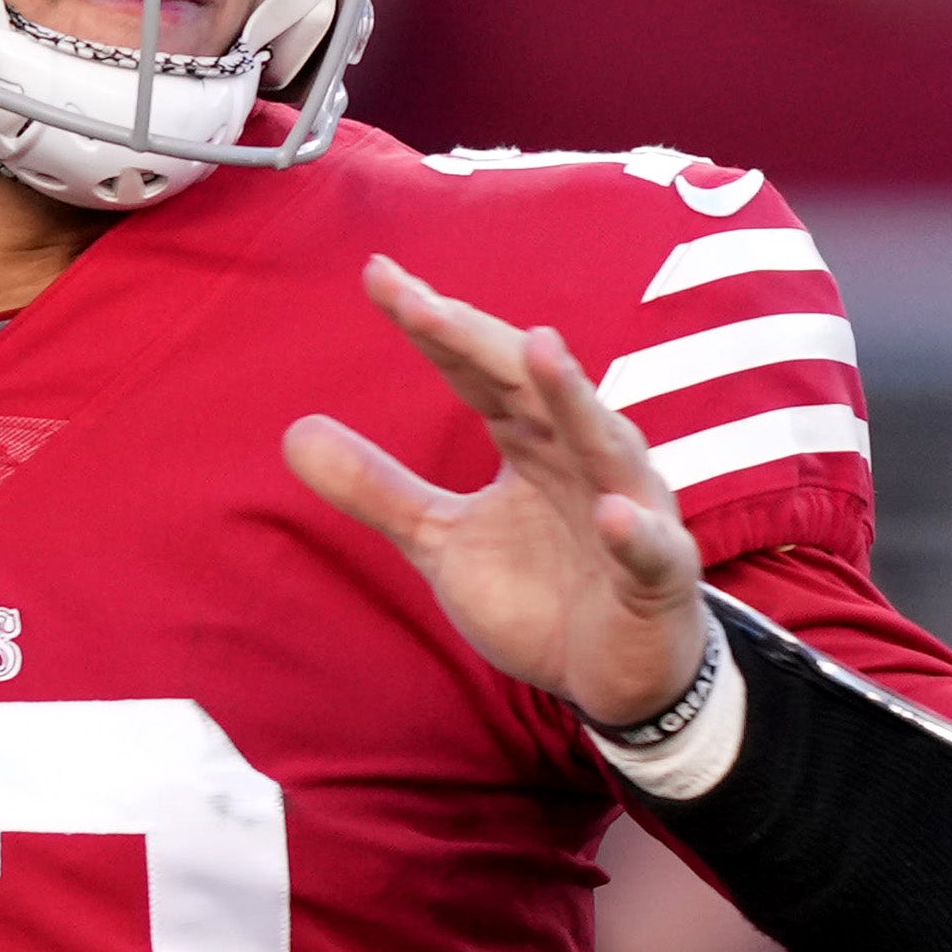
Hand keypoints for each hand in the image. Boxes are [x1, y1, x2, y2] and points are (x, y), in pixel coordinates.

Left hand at [284, 257, 709, 729]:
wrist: (617, 675)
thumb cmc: (542, 593)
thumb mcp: (442, 540)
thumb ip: (378, 488)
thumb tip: (294, 432)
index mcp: (531, 439)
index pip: (477, 369)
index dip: (431, 326)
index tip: (378, 275)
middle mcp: (583, 454)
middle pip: (529, 384)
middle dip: (477, 341)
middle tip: (419, 301)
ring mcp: (628, 506)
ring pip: (602, 443)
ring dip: (573, 398)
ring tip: (540, 350)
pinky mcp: (657, 573)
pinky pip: (648, 549)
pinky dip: (633, 531)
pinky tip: (612, 514)